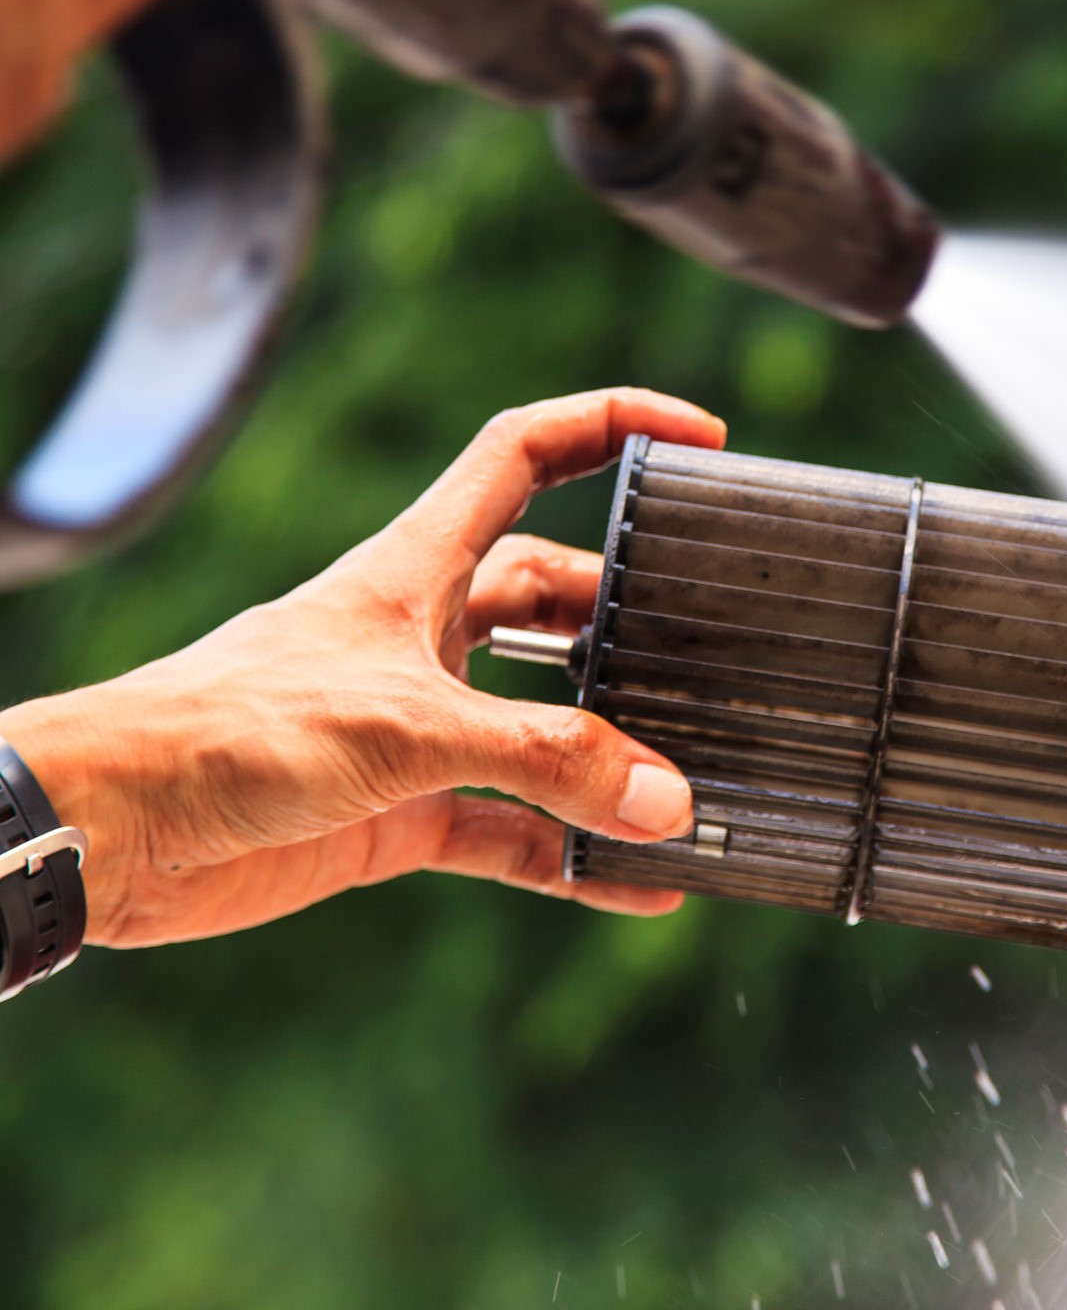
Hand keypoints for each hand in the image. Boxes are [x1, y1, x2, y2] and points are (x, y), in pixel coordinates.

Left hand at [1, 388, 727, 946]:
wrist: (115, 830)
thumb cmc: (231, 727)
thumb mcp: (409, 726)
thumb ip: (546, 760)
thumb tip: (667, 801)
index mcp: (422, 566)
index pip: (529, 456)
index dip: (613, 425)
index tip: (701, 438)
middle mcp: (430, 635)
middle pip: (557, 599)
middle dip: (631, 622)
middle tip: (708, 653)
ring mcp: (423, 726)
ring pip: (546, 726)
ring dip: (612, 756)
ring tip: (691, 785)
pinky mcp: (406, 811)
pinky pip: (517, 830)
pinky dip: (574, 855)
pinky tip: (638, 884)